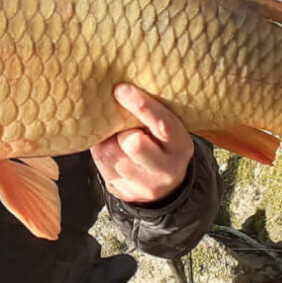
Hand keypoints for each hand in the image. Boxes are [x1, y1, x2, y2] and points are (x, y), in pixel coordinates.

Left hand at [91, 83, 193, 203]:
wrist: (166, 186)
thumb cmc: (162, 144)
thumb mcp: (168, 128)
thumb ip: (151, 114)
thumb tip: (119, 90)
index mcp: (180, 145)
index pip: (162, 124)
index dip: (141, 105)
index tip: (121, 89)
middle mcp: (166, 169)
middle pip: (134, 145)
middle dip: (122, 131)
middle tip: (124, 127)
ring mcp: (145, 185)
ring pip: (112, 154)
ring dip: (108, 141)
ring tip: (116, 138)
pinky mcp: (126, 193)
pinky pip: (102, 166)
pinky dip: (101, 152)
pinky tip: (112, 150)